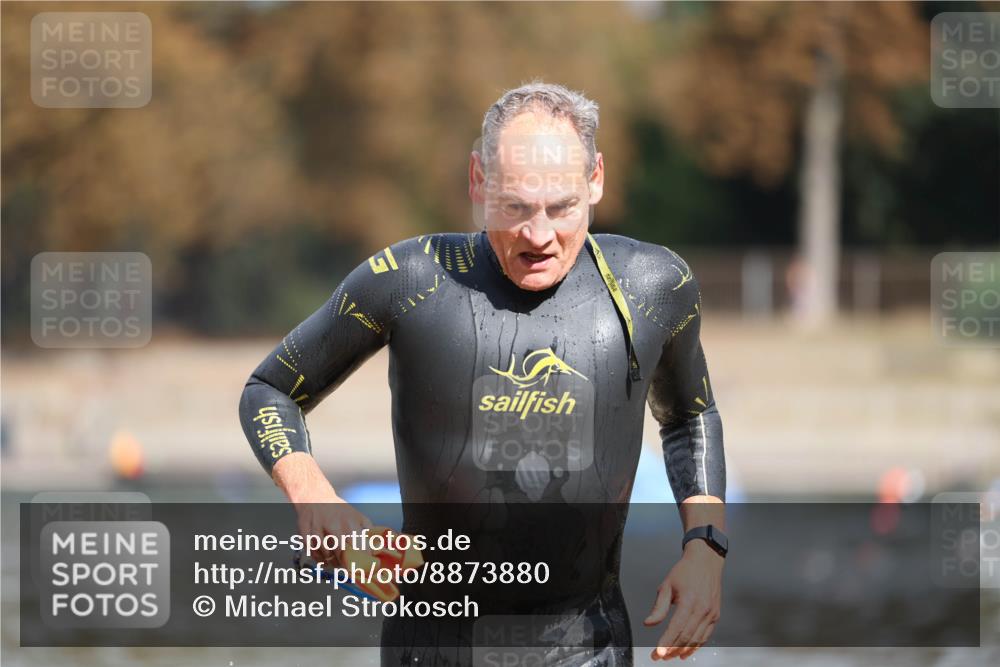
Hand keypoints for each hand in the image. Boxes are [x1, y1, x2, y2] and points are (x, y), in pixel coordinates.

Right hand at [272, 452, 373, 565]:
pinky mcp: (305, 533)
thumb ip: (366, 531)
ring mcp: (319, 529)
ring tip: (334, 560)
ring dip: (330, 561)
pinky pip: (313, 553)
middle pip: (341, 555)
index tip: (359, 567)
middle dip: (344, 563)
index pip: (358, 548)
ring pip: (326, 556)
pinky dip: (317, 557)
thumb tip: (374, 549)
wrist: (315, 496)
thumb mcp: (357, 516)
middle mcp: (334, 525)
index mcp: (350, 522)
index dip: (359, 561)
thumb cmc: (337, 509)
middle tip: (346, 566)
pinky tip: (322, 555)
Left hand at [644, 539, 722, 660]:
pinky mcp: (715, 615)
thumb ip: (659, 607)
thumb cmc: (685, 571)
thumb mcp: (667, 586)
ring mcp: (711, 613)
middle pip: (686, 637)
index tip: (657, 653)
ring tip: (671, 656)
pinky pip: (705, 635)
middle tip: (661, 657)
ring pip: (697, 639)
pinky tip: (686, 651)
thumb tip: (649, 623)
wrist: (706, 560)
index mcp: (689, 601)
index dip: (666, 643)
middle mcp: (702, 609)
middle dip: (672, 650)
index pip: (676, 629)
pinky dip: (696, 645)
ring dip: (683, 651)